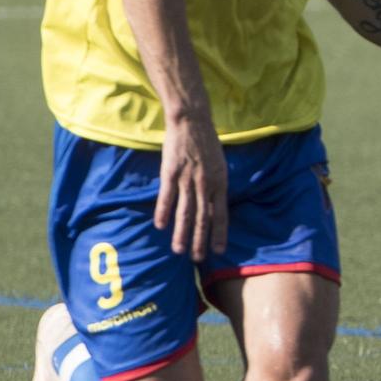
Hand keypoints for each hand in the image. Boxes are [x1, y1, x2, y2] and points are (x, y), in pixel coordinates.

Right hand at [156, 112, 227, 260]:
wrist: (192, 121)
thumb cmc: (206, 143)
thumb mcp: (220, 165)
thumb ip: (216, 185)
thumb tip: (215, 203)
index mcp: (220, 183)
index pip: (221, 214)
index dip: (219, 233)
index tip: (218, 250)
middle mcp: (205, 184)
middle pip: (203, 217)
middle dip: (200, 240)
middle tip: (197, 259)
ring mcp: (187, 179)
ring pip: (185, 212)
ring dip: (182, 233)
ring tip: (179, 250)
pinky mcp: (171, 172)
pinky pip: (166, 197)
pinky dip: (163, 212)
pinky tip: (160, 226)